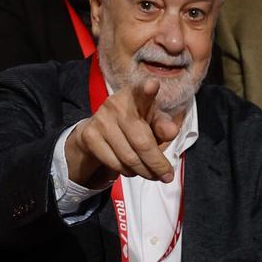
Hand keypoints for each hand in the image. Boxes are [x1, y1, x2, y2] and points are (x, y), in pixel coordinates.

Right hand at [64, 77, 180, 187]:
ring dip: (144, 171)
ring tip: (150, 173)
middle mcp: (116, 104)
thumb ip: (163, 126)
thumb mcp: (153, 122)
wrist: (99, 130)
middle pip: (142, 143)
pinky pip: (114, 163)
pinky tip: (132, 170)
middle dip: (157, 164)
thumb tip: (171, 131)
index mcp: (136, 95)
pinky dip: (127, 172)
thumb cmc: (136, 123)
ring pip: (128, 158)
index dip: (147, 90)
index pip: (142, 91)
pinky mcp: (90, 135)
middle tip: (167, 176)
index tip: (153, 85)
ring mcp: (101, 119)